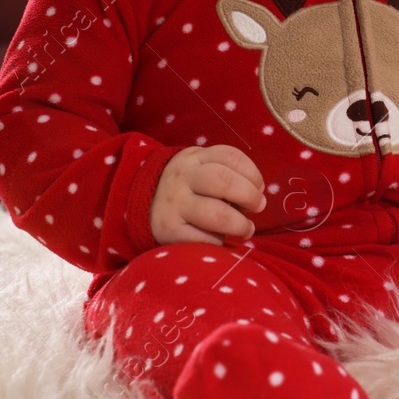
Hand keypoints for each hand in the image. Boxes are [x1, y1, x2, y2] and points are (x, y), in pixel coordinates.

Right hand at [150, 144, 265, 245]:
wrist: (139, 205)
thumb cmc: (186, 188)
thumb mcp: (200, 169)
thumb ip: (228, 175)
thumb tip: (259, 197)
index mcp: (194, 158)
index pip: (231, 156)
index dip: (253, 173)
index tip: (259, 187)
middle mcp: (182, 177)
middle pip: (224, 182)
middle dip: (250, 196)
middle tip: (257, 207)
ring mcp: (174, 204)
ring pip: (217, 214)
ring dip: (240, 224)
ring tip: (246, 229)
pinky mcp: (168, 231)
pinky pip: (204, 238)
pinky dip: (219, 241)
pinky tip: (221, 239)